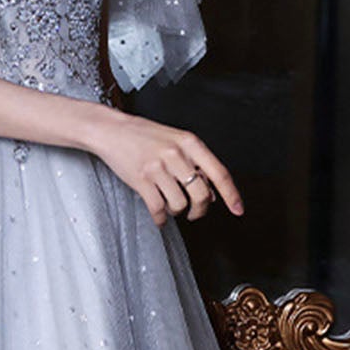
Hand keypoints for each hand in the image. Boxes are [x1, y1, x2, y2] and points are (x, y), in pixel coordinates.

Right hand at [93, 111, 243, 225]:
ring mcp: (158, 167)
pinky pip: (158, 209)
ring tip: (169, 205)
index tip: (238, 209)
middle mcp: (176, 154)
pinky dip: (160, 218)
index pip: (219, 172)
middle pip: (201, 194)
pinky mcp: (141, 180)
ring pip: (180, 204)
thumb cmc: (144, 136)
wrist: (111, 130)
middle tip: (194, 212)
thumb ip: (195, 164)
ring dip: (176, 211)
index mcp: (189, 142)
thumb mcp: (175, 141)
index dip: (231, 194)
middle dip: (200, 209)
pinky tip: (159, 216)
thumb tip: (213, 193)